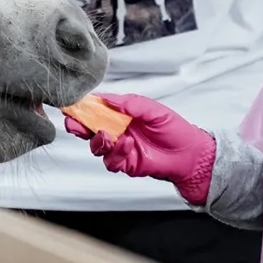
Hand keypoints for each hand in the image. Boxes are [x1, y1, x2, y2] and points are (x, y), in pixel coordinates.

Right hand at [63, 93, 215, 205]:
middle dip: (78, 126)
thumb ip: (131, 103)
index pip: (97, 108)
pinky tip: (127, 146)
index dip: (84, 107)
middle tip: (74, 124)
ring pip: (96, 146)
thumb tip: (107, 98)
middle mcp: (118, 130)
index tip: (73, 105)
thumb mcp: (154, 110)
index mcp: (122, 114)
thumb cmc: (175, 130)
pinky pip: (110, 161)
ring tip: (107, 136)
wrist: (189, 156)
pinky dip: (116, 153)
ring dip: (98, 141)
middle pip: (89, 128)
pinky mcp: (125, 164)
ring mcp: (120, 148)